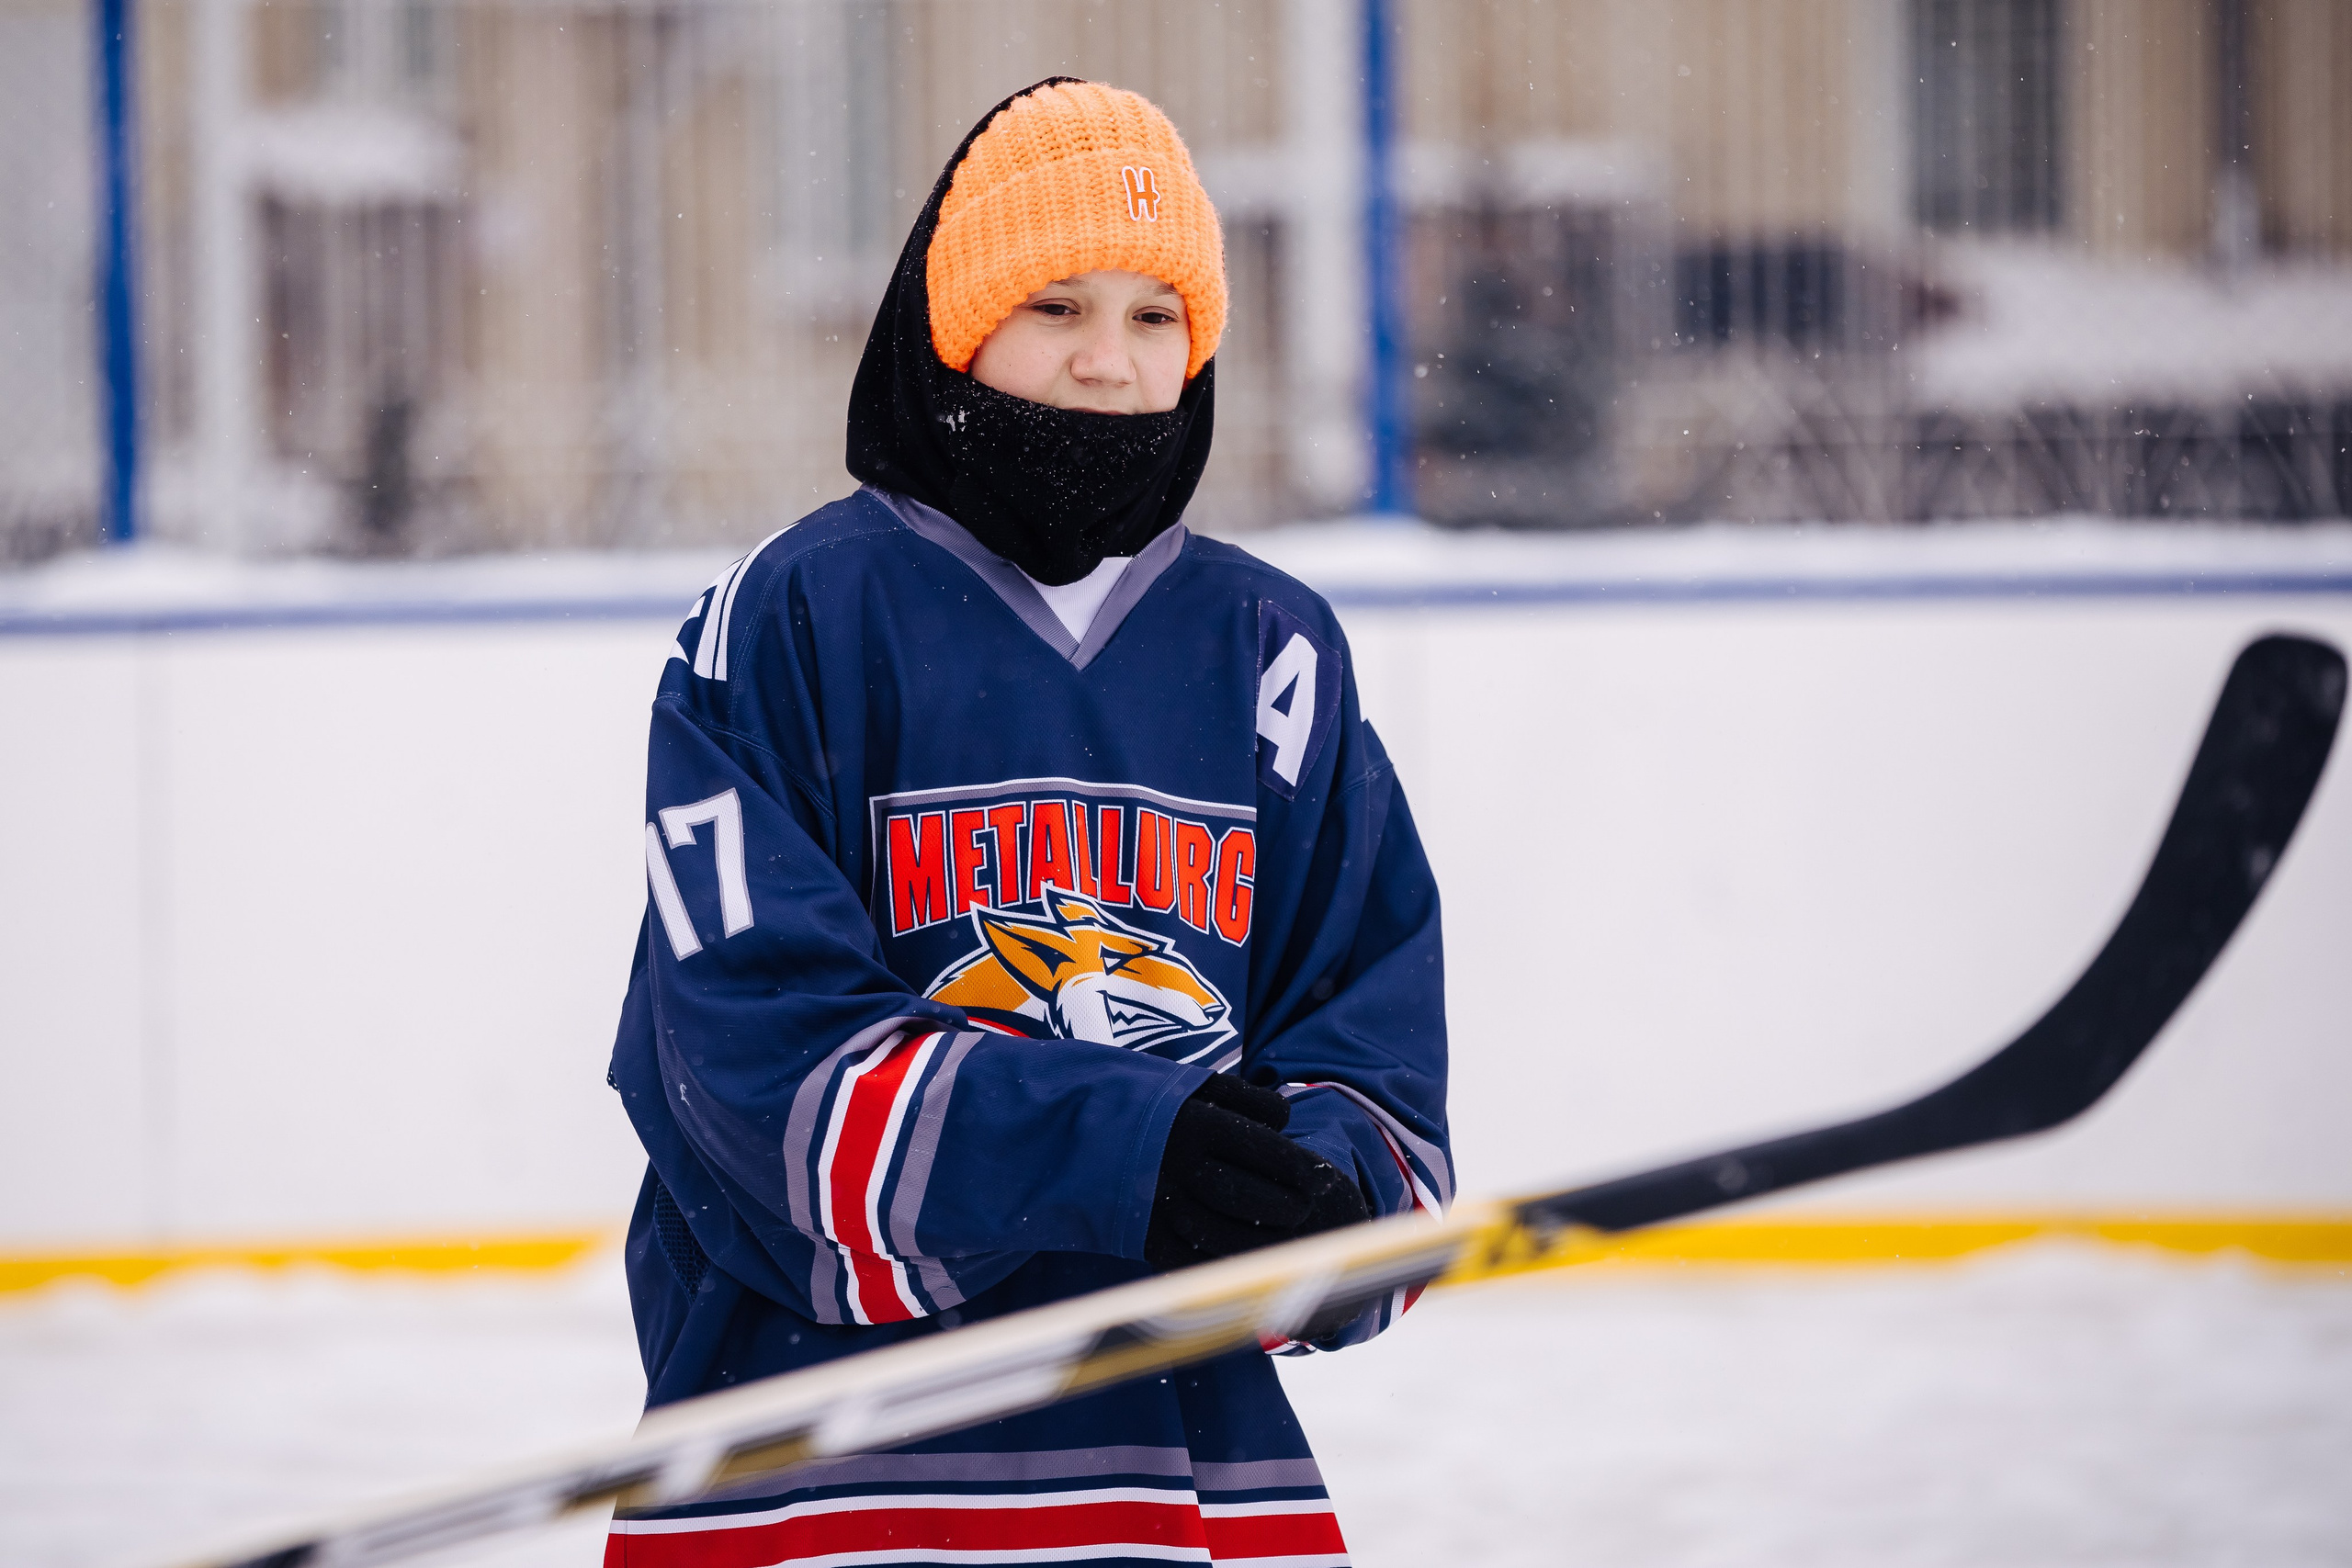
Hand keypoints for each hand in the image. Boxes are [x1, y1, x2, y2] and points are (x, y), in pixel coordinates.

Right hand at [1143, 1073, 1371, 1274]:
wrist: (1065, 1125)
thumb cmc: (1142, 1100)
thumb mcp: (1188, 1083)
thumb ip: (1240, 1097)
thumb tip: (1284, 1119)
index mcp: (1191, 1121)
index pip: (1261, 1147)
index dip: (1299, 1167)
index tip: (1324, 1178)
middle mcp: (1174, 1163)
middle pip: (1245, 1196)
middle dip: (1285, 1206)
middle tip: (1305, 1209)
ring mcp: (1153, 1203)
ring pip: (1219, 1235)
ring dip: (1260, 1242)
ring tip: (1284, 1239)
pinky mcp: (1137, 1233)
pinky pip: (1186, 1260)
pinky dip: (1220, 1265)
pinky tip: (1244, 1261)